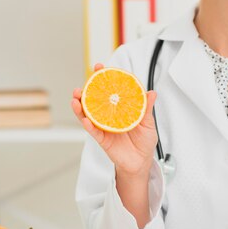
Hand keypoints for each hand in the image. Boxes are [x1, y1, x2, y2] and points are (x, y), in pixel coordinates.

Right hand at [71, 63, 158, 177]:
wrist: (141, 161)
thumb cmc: (144, 141)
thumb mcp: (148, 123)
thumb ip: (147, 108)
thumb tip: (151, 92)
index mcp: (118, 109)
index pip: (109, 90)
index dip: (103, 79)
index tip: (99, 67)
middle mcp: (108, 116)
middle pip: (94, 100)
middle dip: (86, 90)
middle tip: (83, 82)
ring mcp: (103, 127)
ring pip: (88, 114)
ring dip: (80, 106)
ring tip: (76, 98)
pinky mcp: (102, 140)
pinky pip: (93, 131)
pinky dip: (88, 124)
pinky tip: (84, 118)